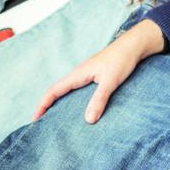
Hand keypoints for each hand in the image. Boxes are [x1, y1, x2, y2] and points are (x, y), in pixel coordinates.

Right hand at [33, 19, 164, 122]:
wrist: (134, 46)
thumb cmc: (121, 60)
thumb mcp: (110, 82)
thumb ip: (99, 100)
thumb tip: (88, 120)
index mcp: (78, 74)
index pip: (54, 91)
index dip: (43, 105)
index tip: (35, 119)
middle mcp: (79, 74)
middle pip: (57, 91)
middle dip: (47, 106)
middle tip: (42, 123)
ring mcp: (86, 75)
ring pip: (67, 91)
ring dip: (59, 103)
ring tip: (56, 120)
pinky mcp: (95, 76)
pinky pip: (77, 90)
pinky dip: (72, 100)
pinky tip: (79, 109)